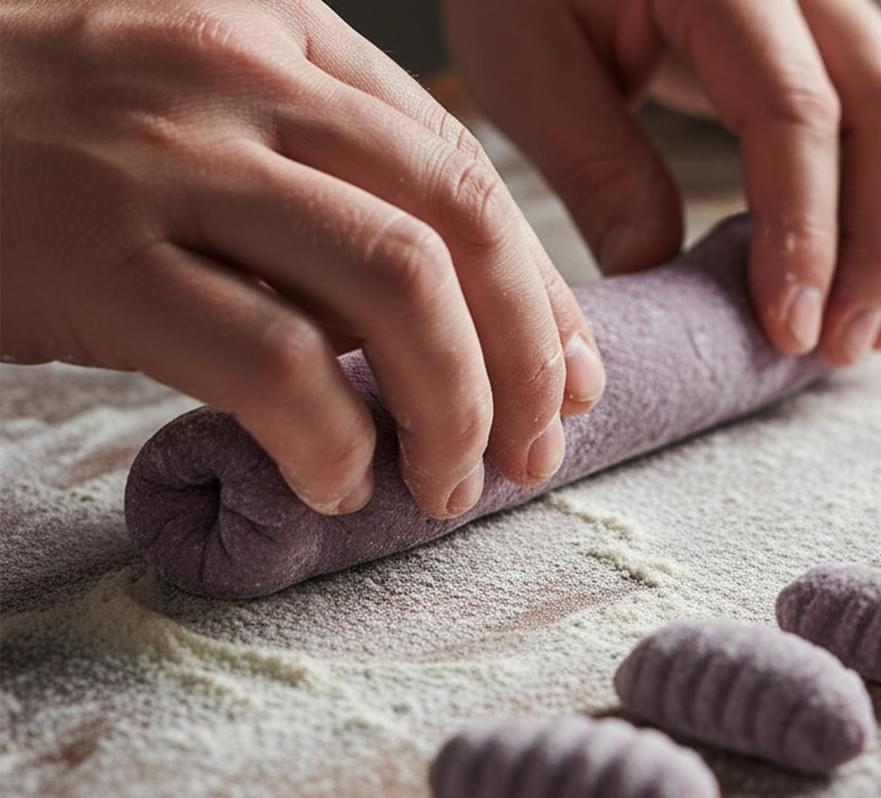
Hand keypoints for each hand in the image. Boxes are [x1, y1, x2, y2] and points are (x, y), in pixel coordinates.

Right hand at [0, 0, 605, 518]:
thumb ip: (318, 183)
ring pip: (394, 287)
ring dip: (453, 404)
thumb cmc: (43, 127)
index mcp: (286, 36)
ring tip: (453, 482)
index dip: (539, 288)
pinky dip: (331, 437)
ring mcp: (170, 157)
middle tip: (537, 448)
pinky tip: (339, 482)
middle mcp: (244, 76)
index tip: (572, 373)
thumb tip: (444, 322)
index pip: (462, 171)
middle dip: (527, 354)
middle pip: (459, 224)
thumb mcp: (202, 108)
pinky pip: (272, 359)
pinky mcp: (97, 253)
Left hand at [444, 0, 880, 363]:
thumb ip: (598, 167)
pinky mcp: (847, 35)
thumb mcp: (533, 68)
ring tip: (871, 332)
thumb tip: (660, 276)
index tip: (789, 328)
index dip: (804, 230)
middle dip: (878, 248)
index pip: (794, 110)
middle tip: (839, 348)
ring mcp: (839, 3)